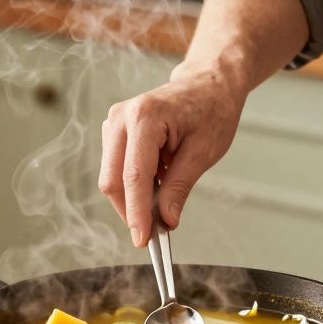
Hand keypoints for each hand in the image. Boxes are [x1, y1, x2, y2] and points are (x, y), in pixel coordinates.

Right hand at [99, 64, 246, 245]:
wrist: (208, 83)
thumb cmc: (211, 109)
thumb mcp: (204, 152)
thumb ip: (180, 187)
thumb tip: (166, 220)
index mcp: (145, 117)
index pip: (134, 176)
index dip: (137, 213)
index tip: (142, 240)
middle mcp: (121, 117)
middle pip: (112, 180)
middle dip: (130, 210)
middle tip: (154, 233)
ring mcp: (114, 122)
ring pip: (111, 177)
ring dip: (132, 197)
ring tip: (164, 198)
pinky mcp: (114, 130)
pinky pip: (115, 168)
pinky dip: (132, 184)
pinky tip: (157, 181)